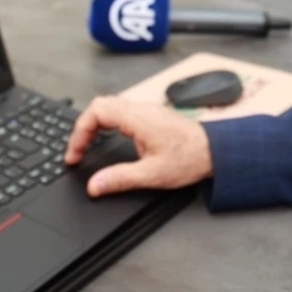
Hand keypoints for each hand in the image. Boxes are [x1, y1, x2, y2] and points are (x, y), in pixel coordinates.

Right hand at [64, 96, 212, 197]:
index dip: (79, 132)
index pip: (96, 111)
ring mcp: (147, 110)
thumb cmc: (190, 159)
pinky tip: (107, 139)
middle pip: (100, 105)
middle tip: (77, 151)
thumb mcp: (152, 175)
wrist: (217, 151)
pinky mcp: (151, 115)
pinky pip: (121, 111)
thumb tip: (94, 186)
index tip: (75, 154)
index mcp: (138, 119)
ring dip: (94, 125)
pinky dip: (107, 123)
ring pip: (110, 106)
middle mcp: (141, 109)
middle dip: (83, 128)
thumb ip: (120, 179)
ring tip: (87, 146)